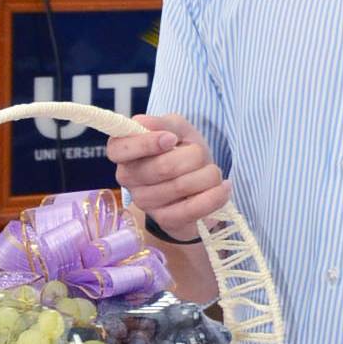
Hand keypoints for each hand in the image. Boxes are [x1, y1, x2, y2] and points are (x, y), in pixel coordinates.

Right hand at [105, 113, 229, 238]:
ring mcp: (145, 202)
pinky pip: (192, 209)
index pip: (120, 149)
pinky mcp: (165, 220)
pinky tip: (222, 187)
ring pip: (181, 186)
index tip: (172, 139)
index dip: (147, 143)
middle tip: (199, 154)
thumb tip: (144, 124)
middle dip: (193, 156)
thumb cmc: (182, 151)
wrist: (197, 183)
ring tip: (211, 172)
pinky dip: (214, 196)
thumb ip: (161, 123)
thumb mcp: (176, 129)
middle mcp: (128, 178)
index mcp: (123, 152)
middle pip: (162, 167)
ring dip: (208, 174)